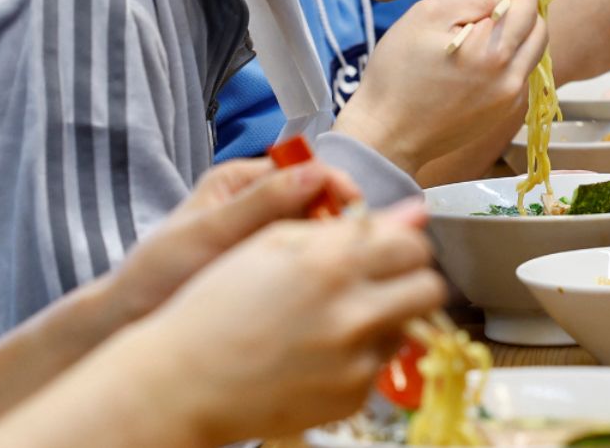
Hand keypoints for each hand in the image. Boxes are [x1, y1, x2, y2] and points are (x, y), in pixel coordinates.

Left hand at [107, 158, 360, 325]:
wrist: (130, 322)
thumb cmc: (157, 273)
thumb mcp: (210, 233)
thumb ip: (262, 203)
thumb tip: (315, 173)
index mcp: (242, 180)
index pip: (304, 169)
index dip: (335, 185)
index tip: (355, 209)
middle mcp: (259, 203)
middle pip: (318, 199)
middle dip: (338, 218)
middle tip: (354, 246)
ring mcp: (268, 236)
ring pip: (318, 231)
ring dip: (332, 245)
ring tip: (342, 267)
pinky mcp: (274, 268)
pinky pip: (309, 260)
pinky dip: (322, 268)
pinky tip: (326, 284)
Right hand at [119, 199, 444, 444]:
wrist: (181, 382)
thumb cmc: (218, 303)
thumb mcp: (274, 244)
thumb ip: (350, 224)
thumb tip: (415, 211)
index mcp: (332, 263)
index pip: (413, 245)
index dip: (404, 244)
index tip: (390, 249)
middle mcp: (352, 313)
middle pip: (428, 288)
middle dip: (411, 280)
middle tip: (382, 282)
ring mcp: (355, 361)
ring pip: (408, 328)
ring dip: (386, 318)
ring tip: (339, 319)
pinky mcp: (351, 397)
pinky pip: (378, 366)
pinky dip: (359, 357)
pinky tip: (318, 353)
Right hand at [335, 0, 547, 172]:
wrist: (388, 134)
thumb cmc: (398, 74)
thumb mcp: (428, 17)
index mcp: (494, 50)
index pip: (529, 2)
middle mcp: (512, 77)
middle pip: (540, 28)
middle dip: (525, 8)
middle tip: (493, 3)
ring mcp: (512, 99)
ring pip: (533, 52)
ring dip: (518, 34)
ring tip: (481, 32)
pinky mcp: (506, 113)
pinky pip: (520, 74)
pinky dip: (509, 59)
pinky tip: (478, 60)